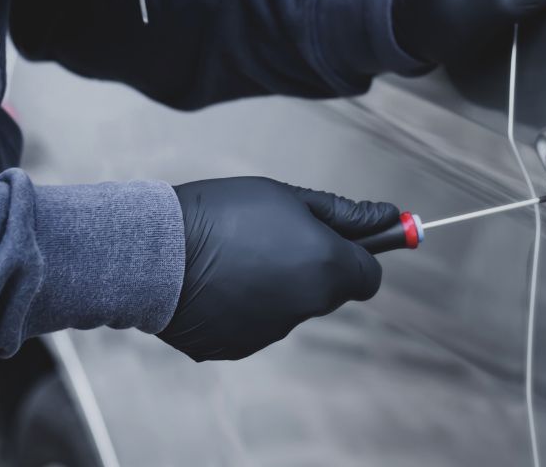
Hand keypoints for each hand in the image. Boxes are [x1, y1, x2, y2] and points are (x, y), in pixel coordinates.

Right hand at [158, 177, 397, 361]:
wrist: (155, 252)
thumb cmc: (223, 214)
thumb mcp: (288, 198)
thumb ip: (344, 214)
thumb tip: (390, 217)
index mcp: (327, 268)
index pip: (369, 275)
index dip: (359, 255)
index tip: (342, 239)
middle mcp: (307, 307)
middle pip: (329, 291)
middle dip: (314, 267)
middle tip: (276, 237)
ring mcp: (272, 332)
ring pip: (290, 307)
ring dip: (276, 286)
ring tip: (234, 257)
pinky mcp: (238, 348)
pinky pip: (254, 324)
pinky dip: (244, 306)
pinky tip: (216, 282)